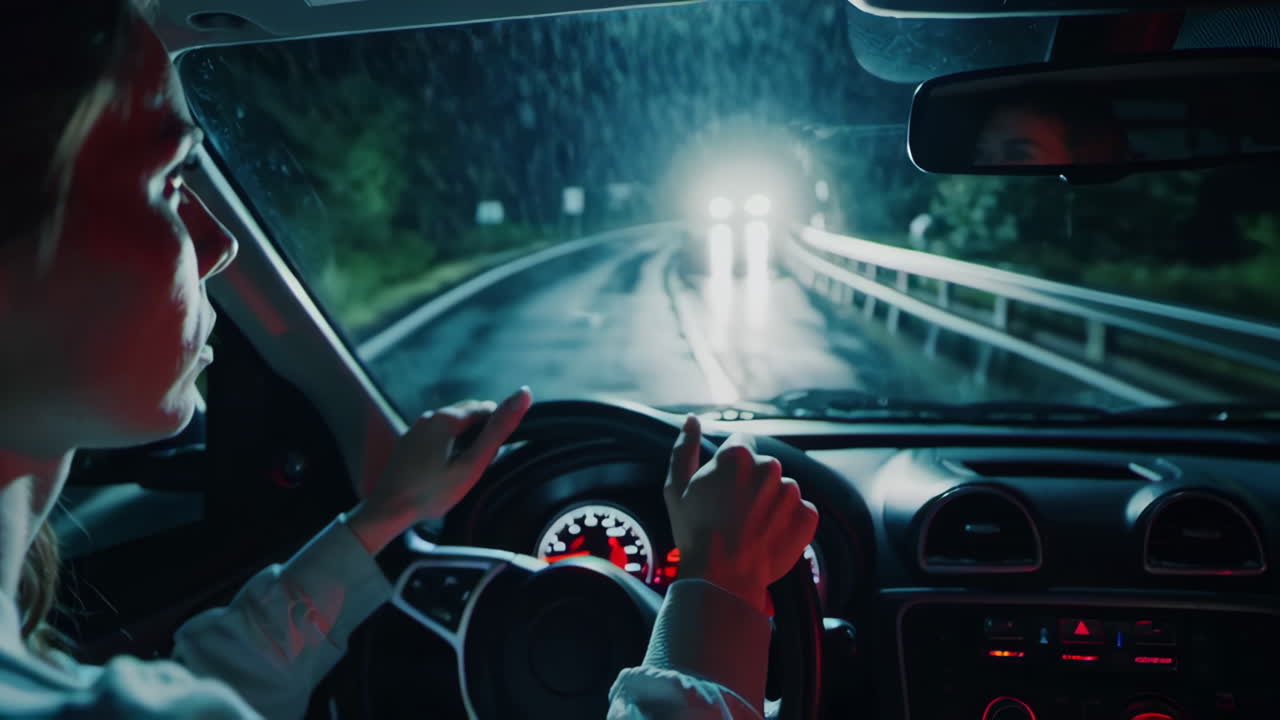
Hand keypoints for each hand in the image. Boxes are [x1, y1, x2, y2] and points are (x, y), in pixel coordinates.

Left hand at [347, 387, 532, 554]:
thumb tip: (523, 394)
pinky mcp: (408, 442)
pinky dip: (447, 447)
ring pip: (451, 426)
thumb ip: (498, 430)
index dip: (496, 430)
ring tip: (464, 469)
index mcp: (446, 417)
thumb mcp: (472, 464)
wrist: (388, 510)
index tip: (494, 455)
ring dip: (463, 440)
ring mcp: (415, 429)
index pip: (486, 409)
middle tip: (481, 463)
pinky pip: (436, 436)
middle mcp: (428, 416)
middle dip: (479, 433)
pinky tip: (444, 470)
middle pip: (467, 415)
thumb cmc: (432, 492)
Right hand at [664, 415, 818, 614]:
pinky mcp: (807, 516)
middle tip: (734, 514)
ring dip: (771, 504)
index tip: (723, 489)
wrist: (722, 579)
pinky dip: (789, 522)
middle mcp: (769, 466)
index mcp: (738, 454)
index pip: (741, 444)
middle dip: (752, 485)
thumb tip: (691, 419)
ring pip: (782, 490)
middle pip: (763, 467)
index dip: (730, 466)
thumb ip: (683, 448)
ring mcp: (791, 491)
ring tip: (751, 530)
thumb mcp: (676, 488)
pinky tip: (769, 537)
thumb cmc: (695, 533)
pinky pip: (801, 512)